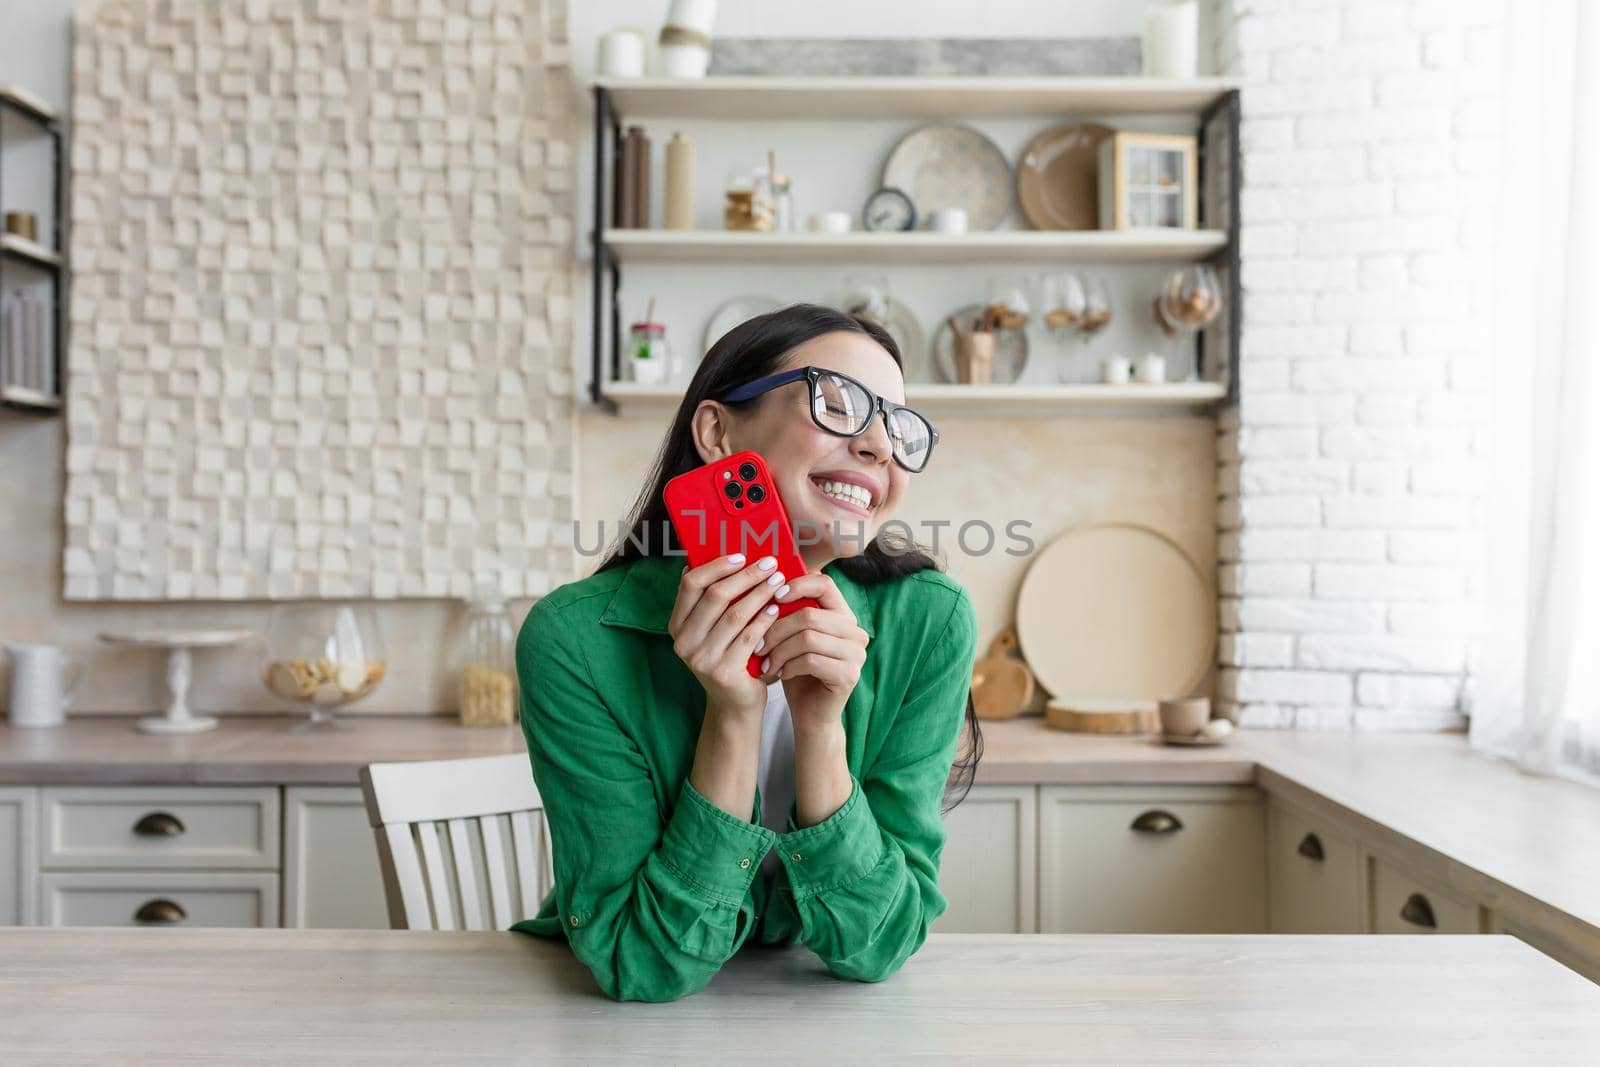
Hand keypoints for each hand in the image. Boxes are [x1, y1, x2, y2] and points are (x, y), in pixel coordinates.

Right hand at [667, 553, 787, 720]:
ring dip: (760, 593)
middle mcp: (683, 642)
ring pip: (735, 614)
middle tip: (769, 564)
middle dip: (745, 576)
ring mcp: (701, 659)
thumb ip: (715, 601)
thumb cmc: (730, 657)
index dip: (716, 566)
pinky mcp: (723, 672)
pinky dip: (765, 618)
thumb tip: (726, 556)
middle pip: (715, 596)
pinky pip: (749, 636)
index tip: (741, 555)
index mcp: (677, 625)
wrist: (736, 704)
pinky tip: (777, 607)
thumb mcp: (714, 630)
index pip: (690, 584)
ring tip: (779, 581)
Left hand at [757, 572, 868, 733]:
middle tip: (758, 644)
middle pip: (810, 614)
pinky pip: (811, 660)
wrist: (810, 714)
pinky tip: (780, 673)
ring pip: (808, 637)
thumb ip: (788, 611)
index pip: (824, 584)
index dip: (796, 586)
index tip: (773, 598)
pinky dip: (789, 666)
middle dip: (777, 629)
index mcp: (843, 615)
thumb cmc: (797, 671)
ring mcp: (856, 654)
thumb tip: (764, 580)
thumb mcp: (791, 637)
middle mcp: (855, 631)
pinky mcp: (849, 675)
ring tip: (766, 661)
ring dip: (779, 650)